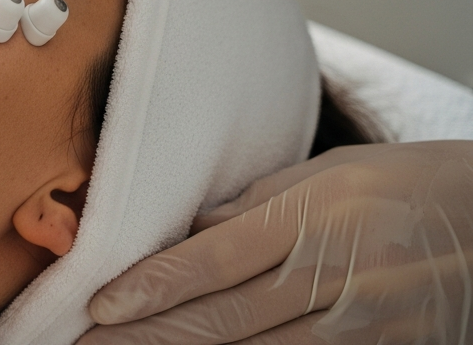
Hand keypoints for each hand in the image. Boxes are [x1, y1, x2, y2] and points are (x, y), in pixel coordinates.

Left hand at [76, 141, 472, 343]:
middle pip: (227, 317)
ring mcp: (365, 324)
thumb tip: (181, 234)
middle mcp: (338, 273)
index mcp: (314, 216)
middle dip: (149, 336)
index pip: (217, 257)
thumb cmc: (400, 185)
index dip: (155, 284)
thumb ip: (250, 207)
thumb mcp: (325, 174)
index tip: (102, 303)